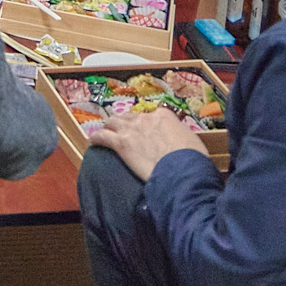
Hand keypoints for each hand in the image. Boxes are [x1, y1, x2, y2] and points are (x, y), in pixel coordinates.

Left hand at [85, 106, 208, 181]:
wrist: (181, 170)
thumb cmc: (191, 159)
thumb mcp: (192, 141)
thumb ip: (180, 135)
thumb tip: (179, 139)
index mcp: (164, 116)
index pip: (151, 114)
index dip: (147, 122)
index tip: (146, 128)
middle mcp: (146, 118)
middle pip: (129, 116)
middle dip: (125, 122)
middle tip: (123, 130)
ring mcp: (131, 129)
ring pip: (113, 122)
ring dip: (109, 126)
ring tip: (106, 131)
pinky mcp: (121, 143)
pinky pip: (103, 137)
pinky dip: (97, 138)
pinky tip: (93, 141)